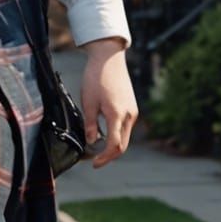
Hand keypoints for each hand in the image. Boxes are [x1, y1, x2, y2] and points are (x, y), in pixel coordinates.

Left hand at [78, 36, 136, 168]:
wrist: (109, 58)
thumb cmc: (96, 77)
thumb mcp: (88, 102)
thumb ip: (90, 124)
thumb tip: (92, 142)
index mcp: (117, 114)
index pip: (114, 145)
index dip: (104, 158)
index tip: (94, 163)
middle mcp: (129, 115)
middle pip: (123, 145)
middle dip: (110, 156)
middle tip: (96, 161)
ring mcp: (133, 111)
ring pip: (125, 137)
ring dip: (114, 146)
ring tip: (98, 149)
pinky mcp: (132, 106)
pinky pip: (126, 127)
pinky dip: (117, 135)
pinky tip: (106, 135)